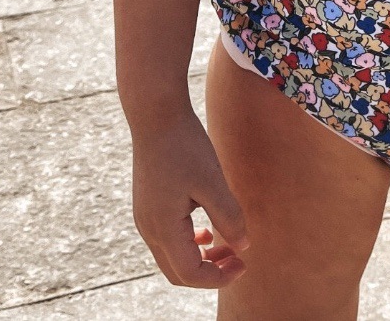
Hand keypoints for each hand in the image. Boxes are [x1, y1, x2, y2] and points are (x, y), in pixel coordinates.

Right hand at [131, 108, 249, 287]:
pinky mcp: (148, 204)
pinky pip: (167, 237)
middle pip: (178, 272)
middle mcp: (149, 228)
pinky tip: (206, 229)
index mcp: (163, 227)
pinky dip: (189, 242)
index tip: (244, 263)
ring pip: (172, 256)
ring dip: (199, 257)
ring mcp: (145, 216)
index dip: (218, 277)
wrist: (155, 113)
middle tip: (238, 259)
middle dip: (210, 272)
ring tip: (227, 245)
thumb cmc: (184, 144)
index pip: (189, 274)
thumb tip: (243, 246)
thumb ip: (228, 215)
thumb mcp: (212, 180)